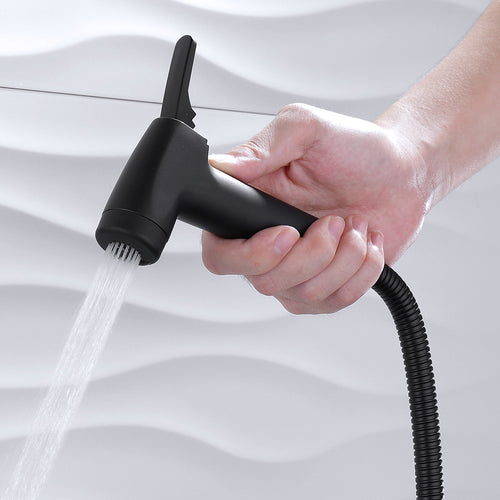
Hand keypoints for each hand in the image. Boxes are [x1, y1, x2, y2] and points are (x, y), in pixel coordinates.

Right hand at [202, 103, 429, 313]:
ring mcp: (297, 271)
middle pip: (263, 281)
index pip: (219, 253)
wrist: (401, 173)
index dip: (248, 254)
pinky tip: (365, 244)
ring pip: (303, 294)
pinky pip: (335, 301)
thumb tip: (221, 167)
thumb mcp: (305, 129)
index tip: (287, 233)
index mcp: (252, 210)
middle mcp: (268, 246)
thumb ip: (260, 148)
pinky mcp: (326, 286)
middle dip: (310, 254)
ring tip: (353, 224)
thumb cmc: (354, 149)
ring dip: (342, 258)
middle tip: (333, 220)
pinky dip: (362, 272)